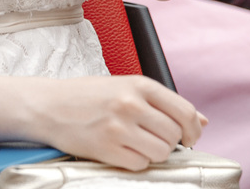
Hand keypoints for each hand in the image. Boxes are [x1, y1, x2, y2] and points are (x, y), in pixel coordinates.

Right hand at [25, 75, 206, 170]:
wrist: (48, 105)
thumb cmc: (87, 95)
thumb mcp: (127, 87)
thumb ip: (164, 103)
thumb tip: (201, 121)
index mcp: (139, 84)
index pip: (184, 111)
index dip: (193, 129)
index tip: (190, 137)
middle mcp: (131, 104)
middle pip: (174, 135)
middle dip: (170, 143)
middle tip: (154, 138)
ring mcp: (118, 127)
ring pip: (161, 152)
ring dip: (154, 153)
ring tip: (137, 143)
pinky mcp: (106, 148)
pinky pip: (139, 164)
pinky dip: (136, 162)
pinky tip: (122, 150)